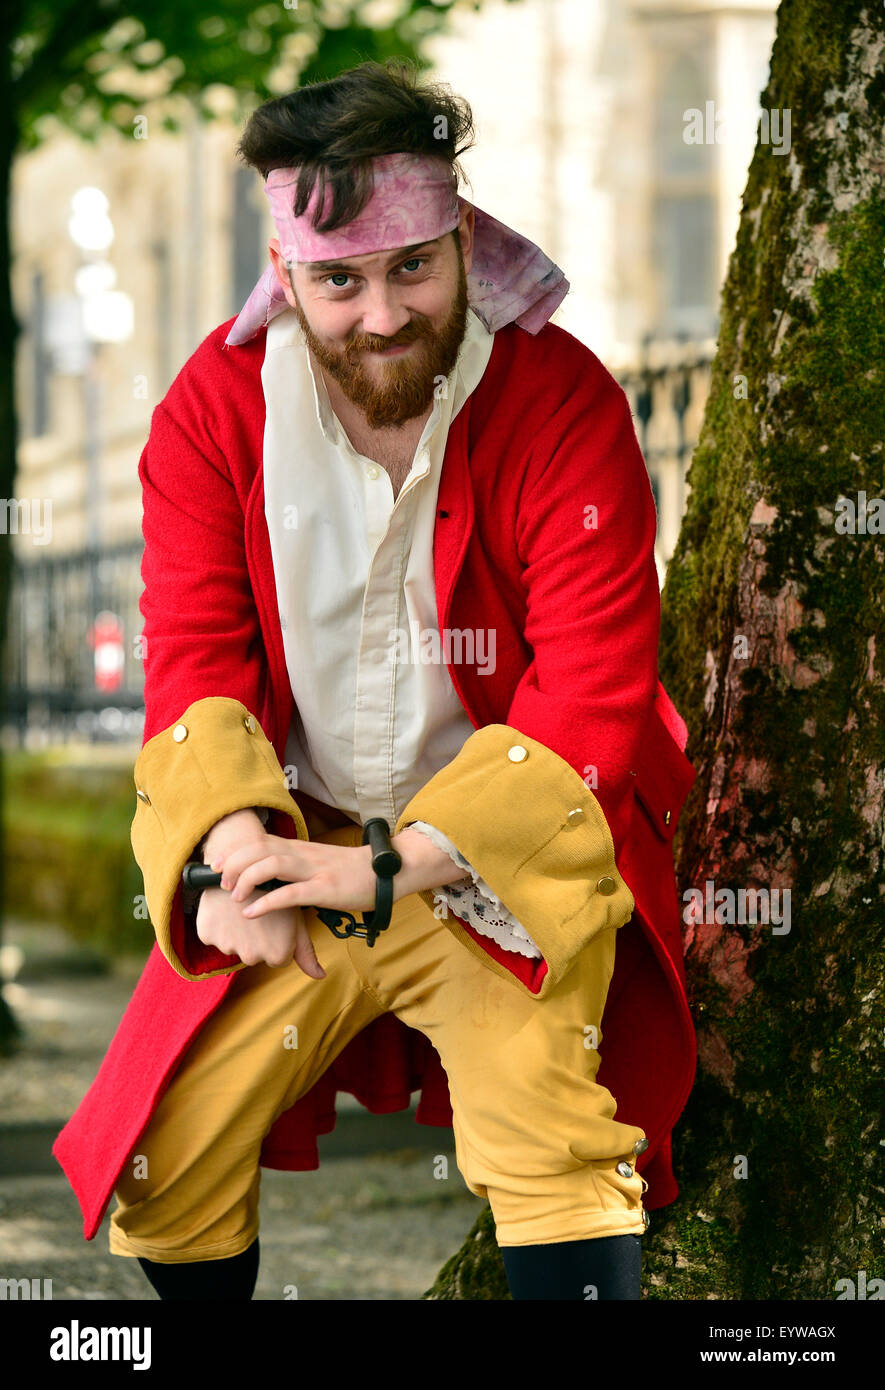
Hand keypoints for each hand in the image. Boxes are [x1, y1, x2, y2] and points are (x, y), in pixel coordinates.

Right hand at [195, 851, 325, 978]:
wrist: (244, 860)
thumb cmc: (276, 891)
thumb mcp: (295, 918)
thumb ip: (306, 952)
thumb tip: (320, 976)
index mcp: (277, 953)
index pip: (275, 959)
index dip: (276, 938)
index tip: (275, 921)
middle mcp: (252, 955)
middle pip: (253, 954)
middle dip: (256, 937)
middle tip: (258, 913)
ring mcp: (228, 946)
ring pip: (232, 945)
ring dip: (236, 931)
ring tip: (242, 908)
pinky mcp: (207, 934)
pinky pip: (212, 936)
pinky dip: (217, 925)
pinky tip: (226, 909)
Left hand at [211, 835, 377, 920]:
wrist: (387, 870)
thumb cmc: (351, 870)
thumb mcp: (318, 861)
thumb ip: (295, 864)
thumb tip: (269, 871)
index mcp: (300, 848)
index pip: (260, 841)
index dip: (234, 851)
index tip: (216, 865)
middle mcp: (303, 854)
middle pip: (259, 849)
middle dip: (234, 863)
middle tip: (221, 882)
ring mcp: (314, 871)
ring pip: (271, 865)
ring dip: (246, 879)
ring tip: (234, 896)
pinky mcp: (326, 890)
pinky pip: (290, 894)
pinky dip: (267, 902)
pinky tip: (252, 912)